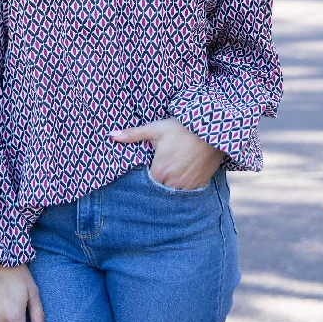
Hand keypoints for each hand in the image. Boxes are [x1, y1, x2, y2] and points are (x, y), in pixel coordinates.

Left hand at [109, 117, 224, 189]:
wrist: (211, 129)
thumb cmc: (181, 128)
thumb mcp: (155, 129)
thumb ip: (132, 134)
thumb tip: (111, 134)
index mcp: (159, 172)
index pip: (145, 184)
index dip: (144, 179)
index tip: (146, 171)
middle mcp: (172, 183)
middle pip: (159, 190)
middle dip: (157, 184)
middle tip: (159, 173)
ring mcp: (187, 186)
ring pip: (174, 193)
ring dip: (170, 187)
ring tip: (170, 176)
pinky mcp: (200, 185)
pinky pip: (188, 193)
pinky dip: (184, 187)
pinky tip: (183, 177)